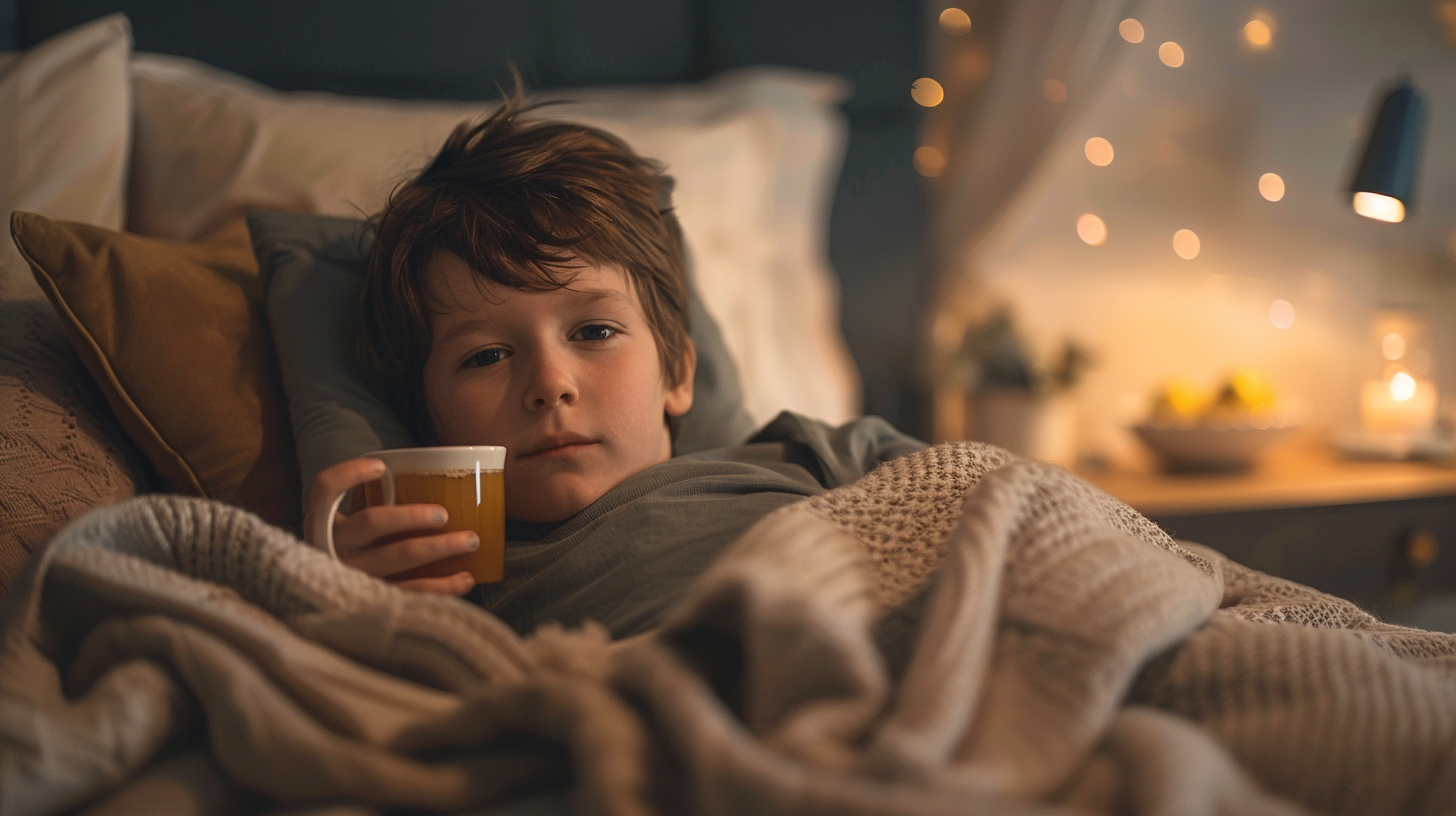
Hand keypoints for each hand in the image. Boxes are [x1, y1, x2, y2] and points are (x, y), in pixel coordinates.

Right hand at [304, 457, 477, 594]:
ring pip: (398, 556)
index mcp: (321, 523)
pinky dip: (442, 587)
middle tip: (444, 513)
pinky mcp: (372, 603)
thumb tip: (433, 478)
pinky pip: (411, 592)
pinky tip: (464, 579)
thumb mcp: (348, 530)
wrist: (331, 609)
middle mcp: (332, 549)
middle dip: (413, 515)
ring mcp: (351, 577)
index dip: (350, 472)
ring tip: (470, 541)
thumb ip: (371, 508)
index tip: (381, 467)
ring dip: (439, 547)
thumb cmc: (353, 554)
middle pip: (373, 523)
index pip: (326, 488)